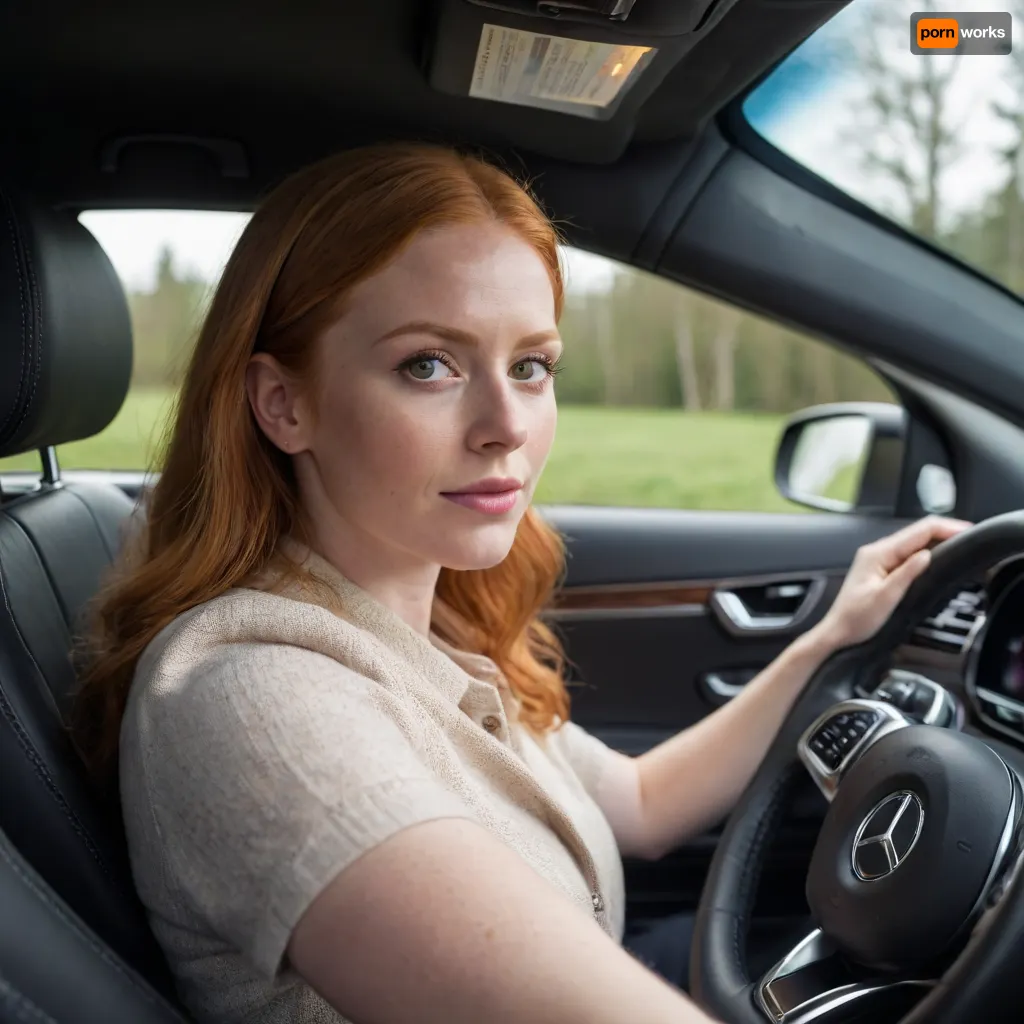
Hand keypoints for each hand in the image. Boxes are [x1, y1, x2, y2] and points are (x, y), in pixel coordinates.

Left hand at [813, 515, 971, 650]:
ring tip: (959, 544)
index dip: (944, 528)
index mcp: (877, 554)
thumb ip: (906, 574)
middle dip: (943, 532)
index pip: (917, 532)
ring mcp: (878, 558)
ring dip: (935, 540)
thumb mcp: (885, 598)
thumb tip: (927, 555)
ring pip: (913, 542)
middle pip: (916, 533)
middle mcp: (876, 551)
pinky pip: (907, 553)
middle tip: (969, 538)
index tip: (966, 532)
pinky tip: (937, 556)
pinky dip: (925, 551)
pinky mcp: (881, 568)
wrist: (838, 632)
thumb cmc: (856, 619)